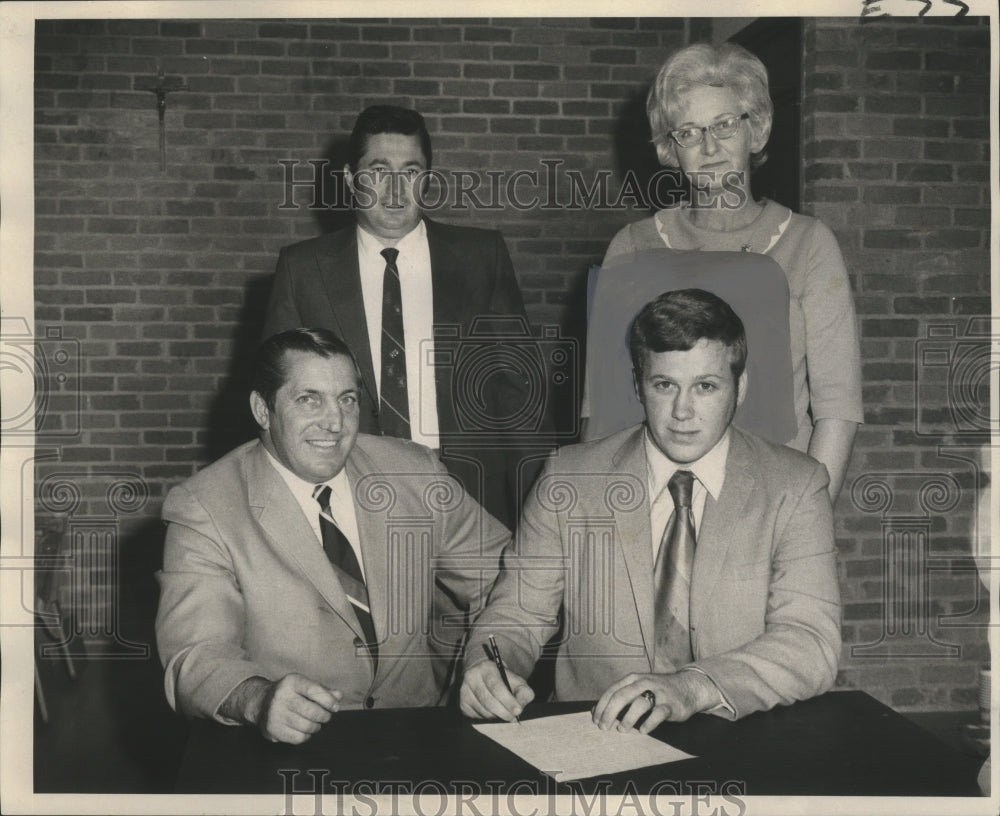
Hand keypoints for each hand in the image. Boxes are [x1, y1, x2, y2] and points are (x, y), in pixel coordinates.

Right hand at [227, 674, 341, 743]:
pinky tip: (304, 729)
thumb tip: (339, 696)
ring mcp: (275, 714)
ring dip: (316, 726)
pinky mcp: (272, 729)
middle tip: (325, 716)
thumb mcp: (305, 686)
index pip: (315, 691)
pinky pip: (298, 738)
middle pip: (313, 712)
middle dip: (325, 716)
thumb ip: (323, 691)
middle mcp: (281, 696)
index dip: (329, 700)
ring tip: (315, 722)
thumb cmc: (290, 693)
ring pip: (307, 727)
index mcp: (291, 682)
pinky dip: (306, 736)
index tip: (335, 707)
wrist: (261, 702)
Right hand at [460, 660, 533, 721]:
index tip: (518, 711)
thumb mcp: (518, 682)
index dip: (508, 701)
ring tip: (503, 713)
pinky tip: (492, 713)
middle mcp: (472, 677)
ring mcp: (464, 691)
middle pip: (488, 701)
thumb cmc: (505, 682)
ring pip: (483, 711)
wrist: (485, 678)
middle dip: (503, 712)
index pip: (496, 686)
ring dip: (496, 717)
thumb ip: (523, 693)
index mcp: (487, 668)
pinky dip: (487, 719)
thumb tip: (519, 708)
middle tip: (512, 718)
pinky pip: (476, 717)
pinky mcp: (462, 704)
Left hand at [592, 671, 715, 733]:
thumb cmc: (657, 691)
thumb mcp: (637, 688)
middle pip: (622, 696)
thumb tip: (595, 711)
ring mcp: (658, 693)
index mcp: (633, 678)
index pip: (612, 691)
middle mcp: (644, 682)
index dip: (602, 706)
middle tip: (603, 728)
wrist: (688, 687)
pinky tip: (643, 731)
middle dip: (610, 713)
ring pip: (639, 704)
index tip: (595, 721)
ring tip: (622, 730)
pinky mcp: (670, 704)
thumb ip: (619, 697)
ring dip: (628, 719)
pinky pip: (658, 714)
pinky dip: (649, 723)